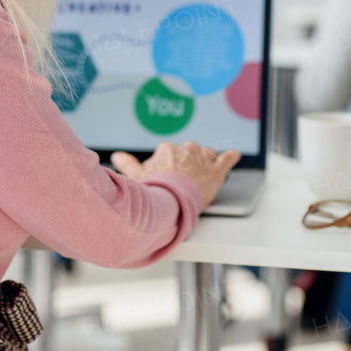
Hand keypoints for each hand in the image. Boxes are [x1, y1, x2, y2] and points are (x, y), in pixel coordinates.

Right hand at [111, 141, 240, 207]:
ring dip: (206, 162)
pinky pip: (227, 158)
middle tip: (184, 178)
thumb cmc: (153, 190)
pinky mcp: (217, 171)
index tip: (168, 175)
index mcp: (168, 148)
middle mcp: (187, 149)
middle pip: (190, 151)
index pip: (172, 151)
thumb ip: (127, 164)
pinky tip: (233, 155)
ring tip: (202, 174)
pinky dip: (231, 157)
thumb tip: (116, 156)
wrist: (171, 202)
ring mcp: (203, 159)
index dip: (171, 164)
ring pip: (207, 154)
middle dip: (189, 162)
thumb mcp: (136, 177)